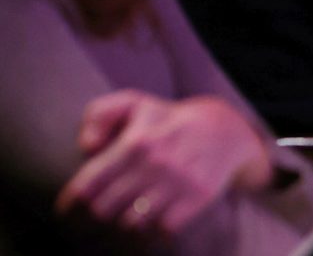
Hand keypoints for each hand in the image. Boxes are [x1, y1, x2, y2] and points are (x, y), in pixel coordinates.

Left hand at [56, 91, 271, 242]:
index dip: (70, 203)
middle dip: (97, 214)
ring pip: (132, 224)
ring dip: (125, 223)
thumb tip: (88, 147)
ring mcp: (180, 182)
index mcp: (136, 141)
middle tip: (99, 212)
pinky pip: (164, 229)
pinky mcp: (199, 197)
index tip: (67, 210)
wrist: (224, 130)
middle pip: (105, 210)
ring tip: (125, 215)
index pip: (88, 185)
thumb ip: (100, 115)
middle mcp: (157, 163)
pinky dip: (155, 229)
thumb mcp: (134, 103)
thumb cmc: (168, 120)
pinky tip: (153, 218)